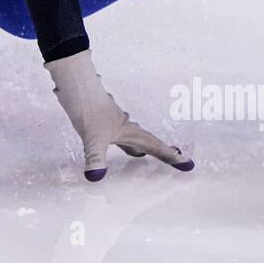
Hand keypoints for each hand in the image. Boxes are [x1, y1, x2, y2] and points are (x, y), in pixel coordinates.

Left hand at [45, 50, 192, 180]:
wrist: (75, 84)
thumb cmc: (87, 108)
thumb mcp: (92, 138)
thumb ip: (95, 158)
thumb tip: (96, 177)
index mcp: (129, 131)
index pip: (154, 147)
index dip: (171, 156)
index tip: (188, 164)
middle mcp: (124, 126)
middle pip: (147, 142)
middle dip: (161, 152)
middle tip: (175, 160)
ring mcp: (112, 121)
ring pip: (132, 137)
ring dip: (140, 147)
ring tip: (144, 157)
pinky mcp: (100, 118)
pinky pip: (117, 134)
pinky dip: (122, 142)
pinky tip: (115, 143)